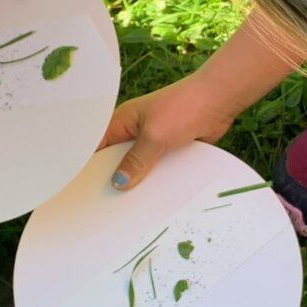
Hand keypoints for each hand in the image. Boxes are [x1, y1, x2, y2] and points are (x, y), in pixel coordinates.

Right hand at [100, 73, 244, 190]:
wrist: (219, 100)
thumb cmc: (184, 106)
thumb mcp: (154, 136)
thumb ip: (136, 161)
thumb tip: (119, 182)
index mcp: (122, 121)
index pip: (97, 147)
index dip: (91, 166)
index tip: (87, 189)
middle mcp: (134, 132)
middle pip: (118, 160)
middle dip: (116, 178)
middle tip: (108, 204)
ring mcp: (153, 141)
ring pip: (139, 167)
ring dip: (139, 181)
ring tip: (131, 206)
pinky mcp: (170, 150)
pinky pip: (158, 169)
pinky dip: (158, 180)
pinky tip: (155, 198)